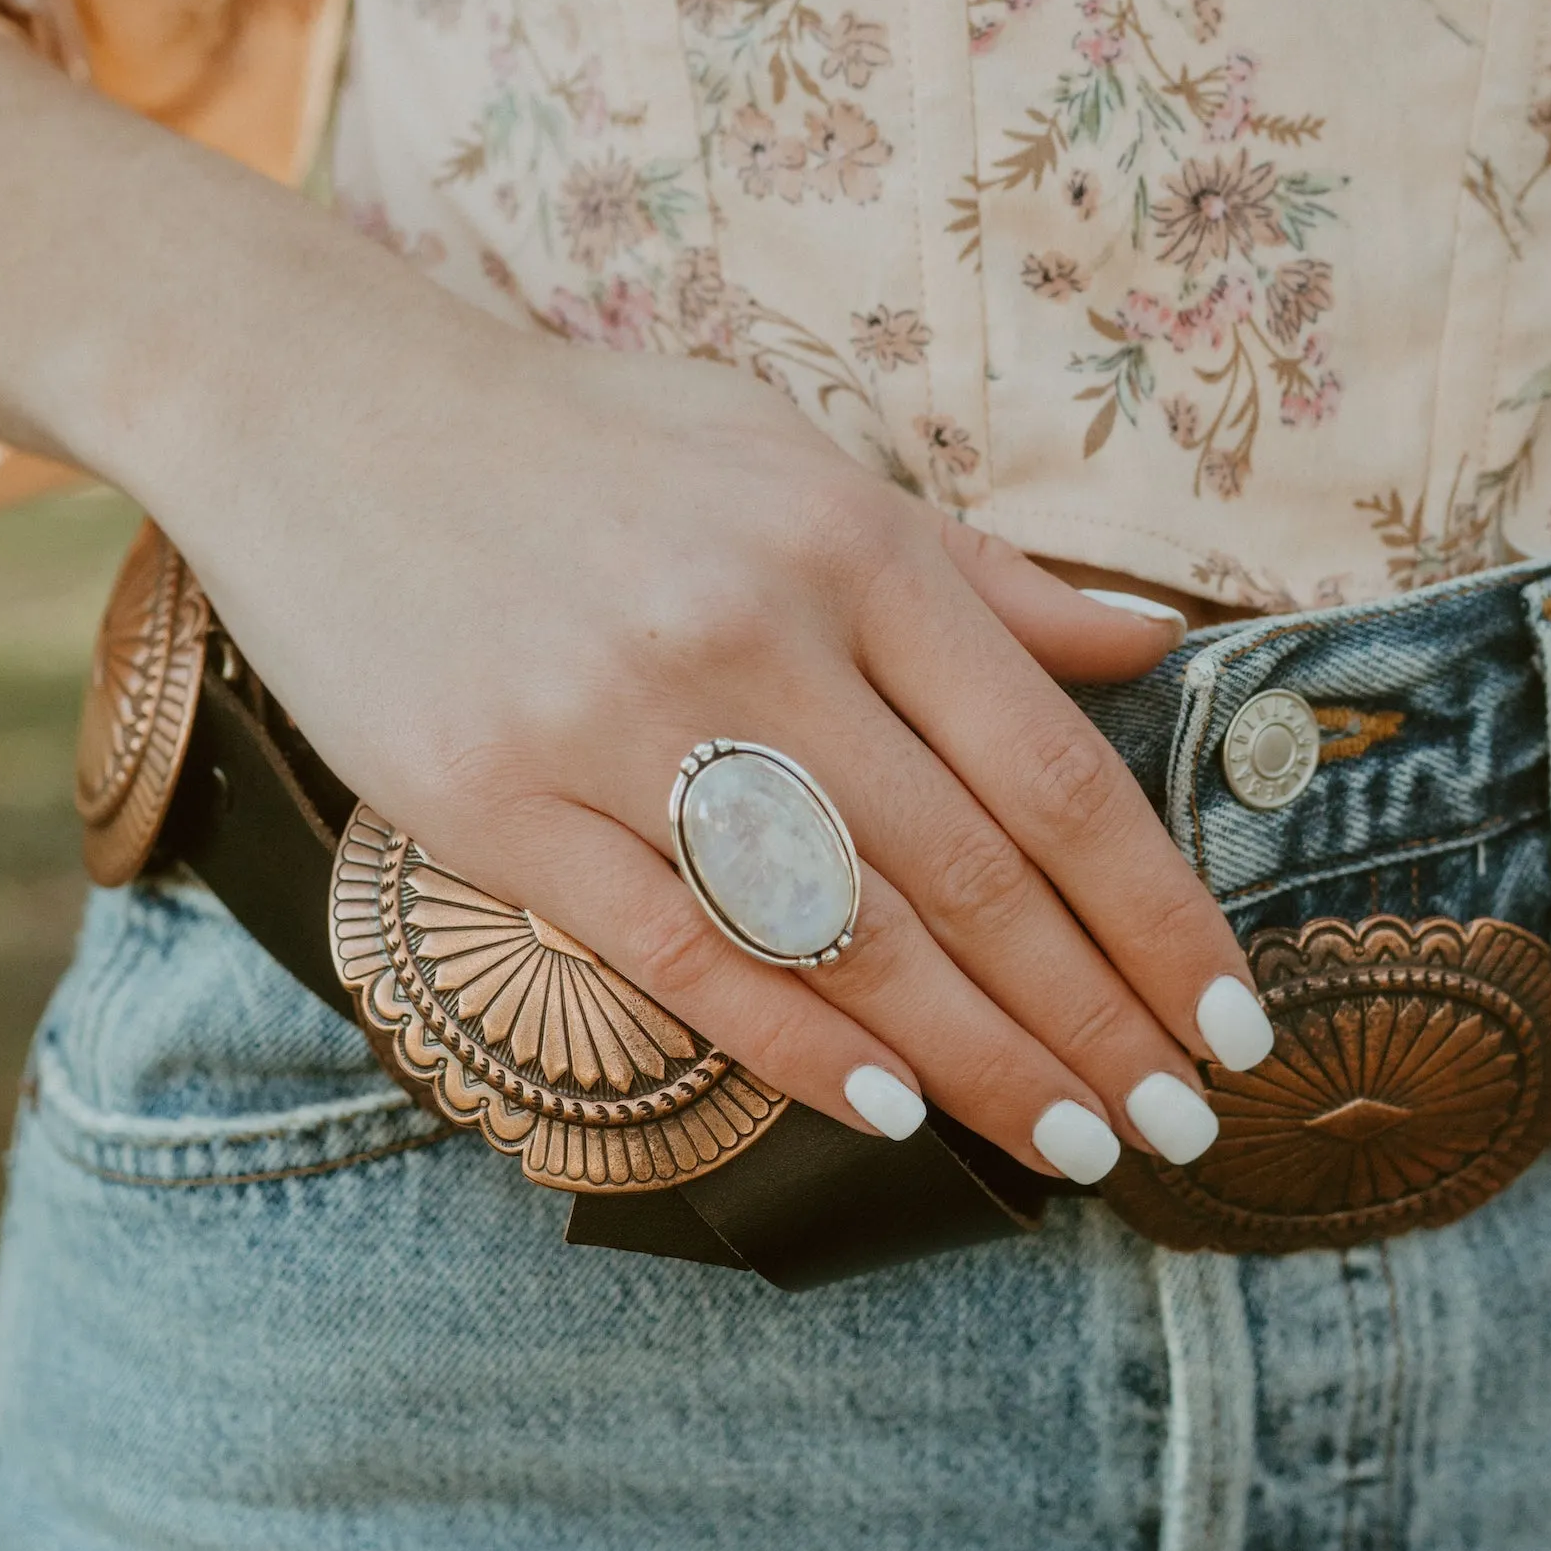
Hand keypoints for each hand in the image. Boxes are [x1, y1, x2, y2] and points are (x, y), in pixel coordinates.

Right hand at [0, 0, 1267, 1180]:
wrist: (323, 404)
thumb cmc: (587, 439)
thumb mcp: (795, 461)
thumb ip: (973, 574)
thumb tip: (1152, 643)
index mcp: (852, 547)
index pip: (1051, 769)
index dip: (1154, 911)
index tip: (1228, 1016)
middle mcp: (753, 634)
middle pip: (970, 874)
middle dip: (1094, 1018)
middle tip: (1175, 1130)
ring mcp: (617, 725)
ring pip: (843, 932)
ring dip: (981, 1058)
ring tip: (1075, 1145)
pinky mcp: (496, 803)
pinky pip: (675, 953)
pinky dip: (795, 1041)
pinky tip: (895, 1112)